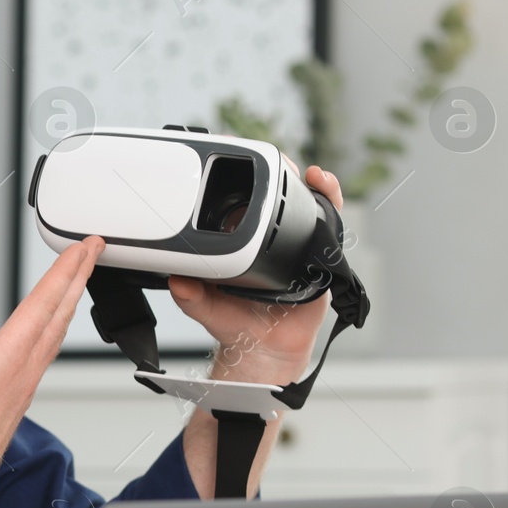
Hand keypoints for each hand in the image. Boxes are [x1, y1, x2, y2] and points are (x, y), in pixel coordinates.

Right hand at [0, 235, 104, 507]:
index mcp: (7, 361)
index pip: (42, 304)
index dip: (64, 271)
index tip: (83, 245)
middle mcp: (24, 370)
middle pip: (59, 313)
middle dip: (78, 276)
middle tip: (96, 248)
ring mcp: (25, 384)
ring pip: (57, 332)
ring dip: (71, 299)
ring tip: (80, 277)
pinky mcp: (19, 396)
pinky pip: (47, 351)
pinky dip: (57, 326)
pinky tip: (53, 327)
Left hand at [167, 164, 343, 386]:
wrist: (264, 349)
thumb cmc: (234, 323)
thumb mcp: (206, 309)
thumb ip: (192, 296)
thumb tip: (177, 280)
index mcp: (238, 241)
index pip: (243, 200)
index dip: (247, 177)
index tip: (246, 159)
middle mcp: (267, 237)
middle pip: (279, 195)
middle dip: (284, 173)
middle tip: (283, 166)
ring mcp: (295, 244)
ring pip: (307, 206)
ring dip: (313, 186)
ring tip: (313, 176)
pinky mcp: (319, 256)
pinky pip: (329, 227)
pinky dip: (331, 205)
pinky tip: (326, 191)